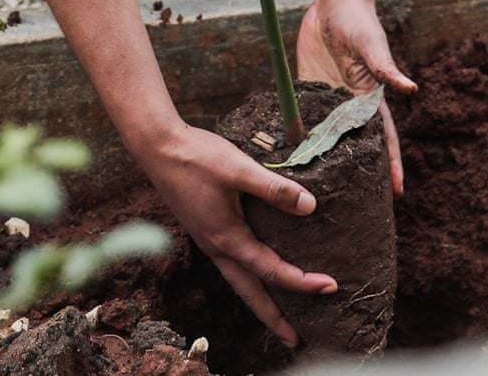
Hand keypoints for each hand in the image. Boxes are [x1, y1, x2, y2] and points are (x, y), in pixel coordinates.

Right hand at [139, 124, 336, 346]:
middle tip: (295, 339)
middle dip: (273, 317)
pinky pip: (231, 265)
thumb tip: (310, 206)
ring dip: (259, 301)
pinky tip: (256, 271)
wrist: (158, 148)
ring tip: (279, 317)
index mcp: (227, 237)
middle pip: (249, 293)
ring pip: (238, 281)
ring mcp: (208, 241)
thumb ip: (275, 188)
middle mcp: (217, 247)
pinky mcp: (205, 230)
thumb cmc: (197, 157)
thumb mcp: (239, 169)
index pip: (271, 270)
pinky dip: (248, 278)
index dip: (302, 282)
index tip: (330, 286)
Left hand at [297, 0, 417, 195]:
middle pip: (357, 147)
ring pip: (328, 140)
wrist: (333, 4)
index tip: (398, 192)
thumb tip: (412, 90)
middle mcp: (350, 105)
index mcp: (370, 98)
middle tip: (359, 207)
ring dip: (326, 163)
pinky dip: (299, 139)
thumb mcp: (373, 46)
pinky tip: (291, 160)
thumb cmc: (360, 23)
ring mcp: (328, 101)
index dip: (392, 164)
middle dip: (362, 174)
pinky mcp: (307, 91)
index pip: (385, 138)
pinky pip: (302, 119)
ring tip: (321, 194)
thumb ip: (387, 69)